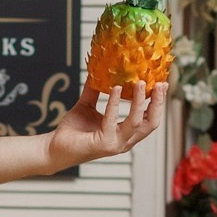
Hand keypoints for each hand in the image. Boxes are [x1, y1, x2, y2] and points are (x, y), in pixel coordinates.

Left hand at [50, 82, 165, 168]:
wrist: (54, 147)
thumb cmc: (72, 131)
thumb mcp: (87, 105)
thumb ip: (95, 90)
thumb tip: (98, 68)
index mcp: (125, 133)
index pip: (149, 118)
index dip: (158, 102)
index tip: (162, 83)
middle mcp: (124, 140)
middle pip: (151, 123)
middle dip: (158, 103)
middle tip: (160, 83)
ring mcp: (115, 144)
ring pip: (136, 122)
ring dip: (140, 101)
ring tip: (140, 83)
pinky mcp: (103, 144)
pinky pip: (113, 121)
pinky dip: (115, 104)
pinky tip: (116, 89)